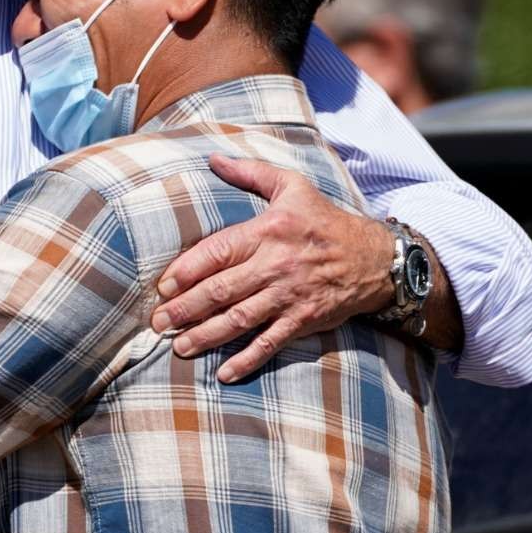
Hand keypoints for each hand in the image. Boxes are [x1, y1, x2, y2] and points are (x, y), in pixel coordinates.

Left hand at [149, 154, 392, 382]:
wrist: (374, 258)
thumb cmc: (324, 220)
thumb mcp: (292, 187)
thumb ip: (250, 173)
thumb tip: (213, 159)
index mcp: (267, 231)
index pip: (218, 252)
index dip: (187, 270)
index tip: (163, 286)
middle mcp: (275, 265)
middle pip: (222, 290)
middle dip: (186, 308)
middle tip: (157, 322)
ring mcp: (289, 296)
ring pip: (240, 320)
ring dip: (206, 335)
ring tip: (178, 346)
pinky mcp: (303, 320)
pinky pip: (271, 343)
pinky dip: (247, 360)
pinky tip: (223, 373)